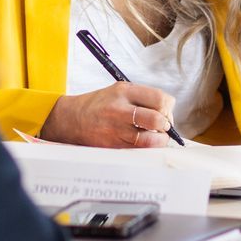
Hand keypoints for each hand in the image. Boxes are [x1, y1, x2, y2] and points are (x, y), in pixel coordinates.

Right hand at [40, 81, 175, 147]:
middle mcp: (120, 109)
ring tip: (157, 137)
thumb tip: (168, 112)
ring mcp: (116, 128)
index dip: (168, 108)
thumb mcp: (119, 91)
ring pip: (150, 139)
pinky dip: (148, 148)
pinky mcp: (113, 145)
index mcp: (124, 91)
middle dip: (166, 125)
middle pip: (157, 119)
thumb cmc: (100, 105)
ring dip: (159, 140)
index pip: (160, 99)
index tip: (166, 112)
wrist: (72, 118)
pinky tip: (145, 143)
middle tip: (164, 127)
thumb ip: (143, 98)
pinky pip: (139, 150)